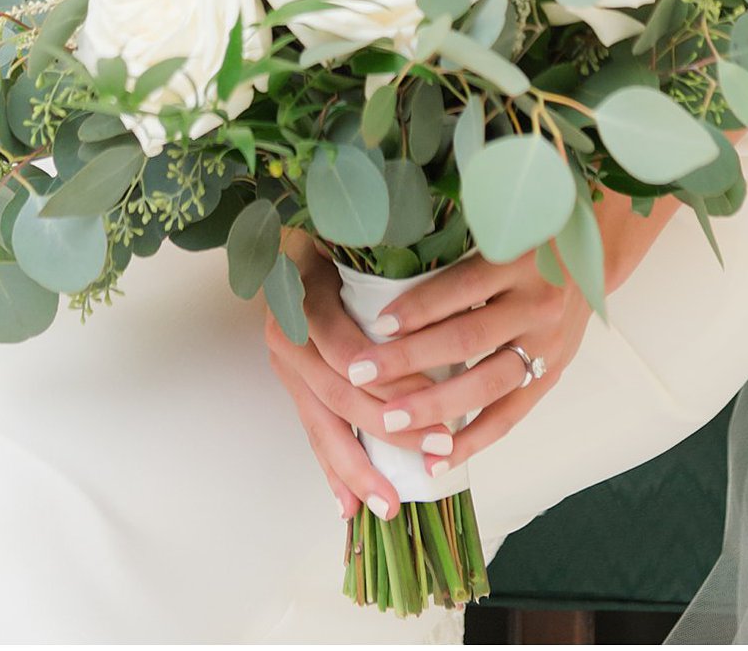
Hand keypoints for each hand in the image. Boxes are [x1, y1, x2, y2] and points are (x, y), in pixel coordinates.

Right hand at [261, 233, 450, 522]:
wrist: (288, 239)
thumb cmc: (337, 238)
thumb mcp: (358, 244)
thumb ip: (394, 269)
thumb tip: (462, 297)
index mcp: (305, 298)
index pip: (349, 351)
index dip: (393, 376)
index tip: (438, 398)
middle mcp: (287, 336)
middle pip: (342, 394)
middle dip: (391, 428)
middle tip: (439, 448)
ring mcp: (286, 366)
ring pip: (325, 424)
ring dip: (361, 466)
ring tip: (391, 503)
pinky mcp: (292, 387)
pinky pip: (312, 433)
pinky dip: (332, 470)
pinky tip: (348, 508)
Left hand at [338, 245, 592, 472]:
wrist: (589, 257)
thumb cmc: (527, 240)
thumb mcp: (499, 232)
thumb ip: (455, 254)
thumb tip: (384, 275)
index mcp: (519, 260)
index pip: (462, 287)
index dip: (419, 306)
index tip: (376, 324)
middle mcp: (537, 303)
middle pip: (467, 338)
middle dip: (410, 360)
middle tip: (362, 374)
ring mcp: (548, 344)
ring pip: (487, 383)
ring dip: (435, 406)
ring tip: (390, 421)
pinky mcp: (552, 374)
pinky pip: (510, 416)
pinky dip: (473, 440)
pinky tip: (437, 459)